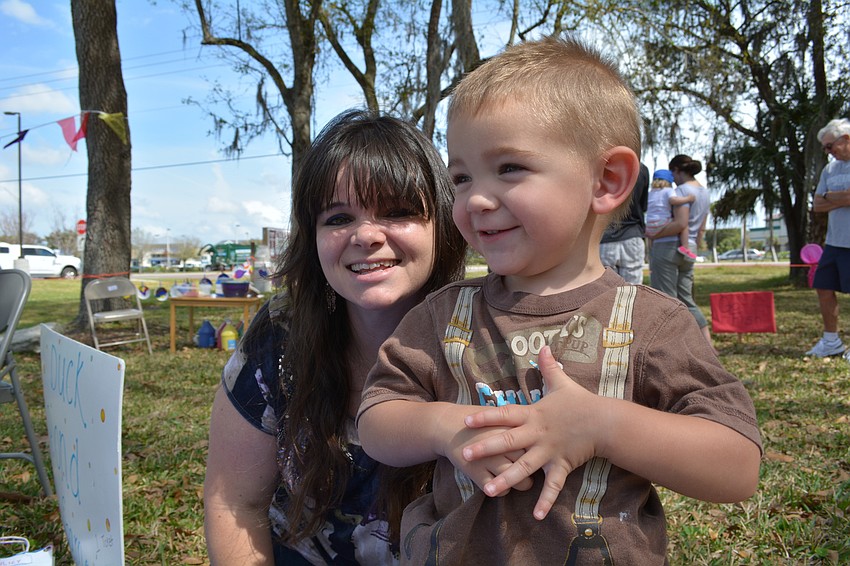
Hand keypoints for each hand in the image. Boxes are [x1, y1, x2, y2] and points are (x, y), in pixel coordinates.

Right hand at [441, 408, 532, 495]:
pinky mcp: (476, 472)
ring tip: (517, 481)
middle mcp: (502, 445)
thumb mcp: (500, 418)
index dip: (539, 453)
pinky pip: (495, 490)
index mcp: (510, 429)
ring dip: (520, 484)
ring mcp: (489, 460)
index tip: (540, 455)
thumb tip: (538, 437)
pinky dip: (500, 491)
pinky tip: (499, 485)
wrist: (449, 426)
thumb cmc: (479, 422)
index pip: (534, 446)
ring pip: (514, 481)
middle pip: (528, 464)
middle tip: (532, 471)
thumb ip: (518, 427)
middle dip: (533, 471)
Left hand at [461, 346, 603, 518]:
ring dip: (506, 479)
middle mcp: (537, 434)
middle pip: (507, 441)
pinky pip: (552, 486)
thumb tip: (543, 346)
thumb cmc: (581, 402)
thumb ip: (548, 367)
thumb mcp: (562, 382)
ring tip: (488, 491)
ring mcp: (549, 451)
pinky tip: (535, 516)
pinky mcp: (562, 465)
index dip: (485, 416)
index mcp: (533, 414)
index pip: (504, 414)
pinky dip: (545, 500)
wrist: (606, 421)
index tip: (465, 419)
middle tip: (464, 454)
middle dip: (486, 448)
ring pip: (524, 467)